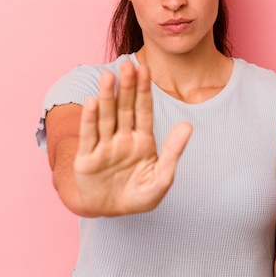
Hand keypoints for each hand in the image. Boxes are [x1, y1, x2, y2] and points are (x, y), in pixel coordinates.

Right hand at [74, 60, 191, 216]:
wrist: (110, 212)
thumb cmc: (138, 195)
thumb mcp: (161, 178)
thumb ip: (173, 152)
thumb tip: (188, 125)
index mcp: (142, 140)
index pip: (144, 111)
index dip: (144, 91)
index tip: (145, 69)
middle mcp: (122, 138)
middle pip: (124, 108)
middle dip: (126, 88)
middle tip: (127, 64)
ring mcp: (104, 146)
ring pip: (106, 117)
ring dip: (107, 97)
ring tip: (108, 77)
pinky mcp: (87, 158)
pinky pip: (89, 136)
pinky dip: (90, 119)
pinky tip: (92, 102)